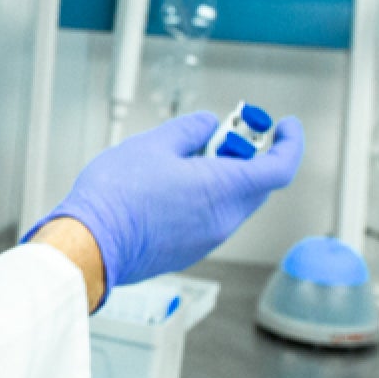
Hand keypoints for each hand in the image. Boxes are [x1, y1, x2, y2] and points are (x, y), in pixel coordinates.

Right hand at [33, 112, 302, 292]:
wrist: (89, 244)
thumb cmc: (117, 196)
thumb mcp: (155, 143)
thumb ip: (192, 129)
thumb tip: (208, 126)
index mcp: (224, 189)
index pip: (280, 167)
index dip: (289, 143)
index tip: (285, 127)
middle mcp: (223, 220)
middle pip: (256, 184)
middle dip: (247, 155)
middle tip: (221, 134)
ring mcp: (207, 239)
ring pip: (232, 202)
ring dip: (223, 176)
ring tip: (185, 157)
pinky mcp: (188, 251)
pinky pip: (211, 218)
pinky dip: (206, 197)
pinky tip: (172, 184)